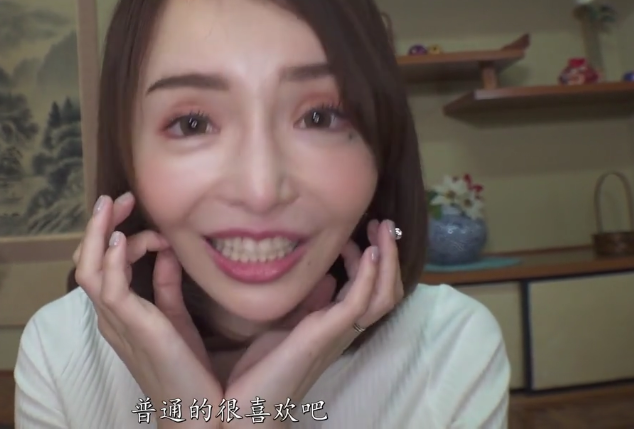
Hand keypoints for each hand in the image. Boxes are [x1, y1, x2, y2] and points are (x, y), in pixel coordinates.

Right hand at [73, 193, 221, 426]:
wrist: (196, 413)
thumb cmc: (188, 370)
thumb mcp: (177, 318)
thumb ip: (168, 285)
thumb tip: (168, 251)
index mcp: (121, 313)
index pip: (104, 264)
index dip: (117, 234)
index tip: (147, 221)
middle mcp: (111, 317)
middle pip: (87, 262)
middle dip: (98, 225)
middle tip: (116, 197)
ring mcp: (117, 323)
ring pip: (89, 271)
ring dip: (98, 233)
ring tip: (111, 205)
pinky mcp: (133, 329)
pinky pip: (110, 290)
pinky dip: (111, 261)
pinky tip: (119, 239)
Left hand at [222, 219, 404, 426]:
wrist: (243, 410)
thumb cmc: (257, 371)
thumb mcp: (284, 325)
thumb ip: (307, 303)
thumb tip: (328, 278)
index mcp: (332, 326)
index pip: (369, 291)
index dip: (371, 261)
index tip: (358, 235)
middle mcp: (340, 330)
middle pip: (385, 292)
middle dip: (389, 255)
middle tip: (383, 224)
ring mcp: (335, 334)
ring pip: (381, 296)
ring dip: (386, 259)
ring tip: (383, 229)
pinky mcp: (322, 337)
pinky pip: (358, 305)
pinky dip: (369, 276)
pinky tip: (370, 253)